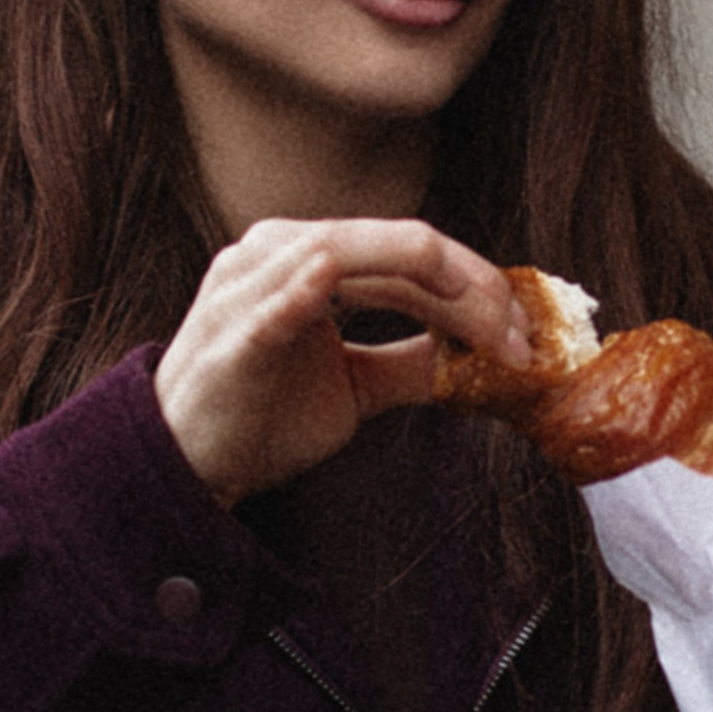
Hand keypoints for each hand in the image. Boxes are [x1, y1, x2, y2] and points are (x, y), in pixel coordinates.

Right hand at [155, 220, 528, 505]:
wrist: (189, 465)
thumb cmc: (263, 416)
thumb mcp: (356, 387)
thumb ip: (412, 362)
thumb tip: (478, 357)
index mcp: (310, 256)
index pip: (409, 253)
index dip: (476, 287)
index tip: (523, 333)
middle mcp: (279, 252)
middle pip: (395, 245)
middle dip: (471, 288)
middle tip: (522, 334)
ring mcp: (250, 287)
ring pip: (348, 252)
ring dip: (430, 289)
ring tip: (486, 330)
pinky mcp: (232, 335)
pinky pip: (273, 302)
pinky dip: (303, 287)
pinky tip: (333, 278)